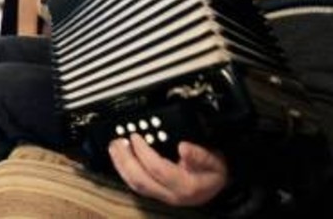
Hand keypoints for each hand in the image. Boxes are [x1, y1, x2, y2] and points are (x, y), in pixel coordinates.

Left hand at [108, 135, 227, 206]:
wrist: (217, 186)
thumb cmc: (214, 172)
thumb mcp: (215, 161)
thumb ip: (200, 155)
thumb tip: (184, 147)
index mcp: (186, 186)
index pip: (158, 169)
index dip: (144, 152)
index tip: (135, 137)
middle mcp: (172, 194)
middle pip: (141, 181)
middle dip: (125, 160)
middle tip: (117, 142)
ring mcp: (163, 196)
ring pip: (136, 185)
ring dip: (121, 166)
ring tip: (114, 148)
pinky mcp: (157, 193)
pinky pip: (137, 185)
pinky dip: (125, 171)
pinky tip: (120, 159)